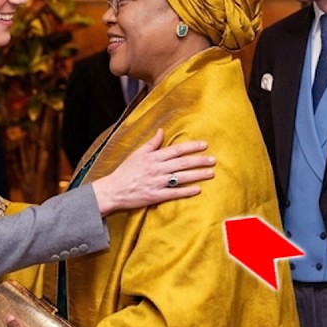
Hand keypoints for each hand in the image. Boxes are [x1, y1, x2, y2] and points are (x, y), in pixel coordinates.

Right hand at [90, 129, 214, 214]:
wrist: (113, 190)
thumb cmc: (125, 171)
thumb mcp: (137, 154)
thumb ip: (152, 143)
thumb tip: (162, 131)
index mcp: (153, 157)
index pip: (176, 150)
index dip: (191, 147)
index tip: (205, 145)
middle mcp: (156, 169)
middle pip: (182, 163)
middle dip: (199, 161)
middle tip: (213, 160)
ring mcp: (156, 183)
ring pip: (181, 177)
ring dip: (197, 175)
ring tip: (211, 173)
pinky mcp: (155, 196)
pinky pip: (174, 193)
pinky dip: (186, 192)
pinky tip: (198, 190)